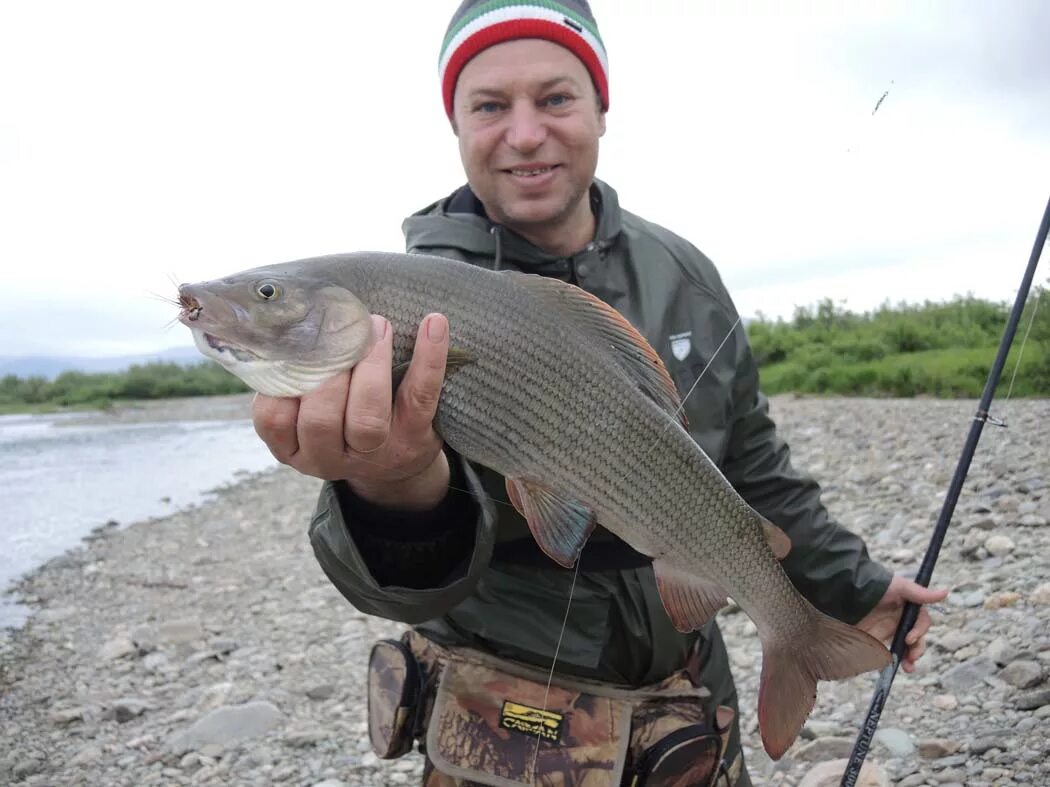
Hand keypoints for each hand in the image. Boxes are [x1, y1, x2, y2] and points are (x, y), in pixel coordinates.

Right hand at [252, 312, 451, 509]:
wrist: (395, 466)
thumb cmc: (340, 422)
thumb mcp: (304, 415)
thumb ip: (291, 382)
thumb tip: (289, 322)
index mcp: (294, 448)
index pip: (274, 418)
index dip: (281, 380)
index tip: (294, 344)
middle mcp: (329, 458)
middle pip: (320, 420)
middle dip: (329, 369)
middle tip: (341, 327)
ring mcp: (375, 453)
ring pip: (367, 419)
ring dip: (370, 364)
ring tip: (377, 326)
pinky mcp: (414, 438)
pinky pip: (420, 397)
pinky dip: (428, 358)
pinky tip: (433, 324)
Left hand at [856, 575, 948, 672]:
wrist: (847, 590)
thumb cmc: (875, 584)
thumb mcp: (898, 586)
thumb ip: (919, 593)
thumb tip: (946, 591)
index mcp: (908, 608)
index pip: (921, 623)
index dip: (919, 632)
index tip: (910, 639)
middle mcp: (900, 619)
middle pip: (916, 638)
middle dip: (917, 650)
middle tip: (912, 658)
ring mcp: (887, 629)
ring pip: (904, 648)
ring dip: (909, 658)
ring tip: (909, 668)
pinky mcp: (875, 638)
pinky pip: (886, 652)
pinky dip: (890, 661)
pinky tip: (889, 668)